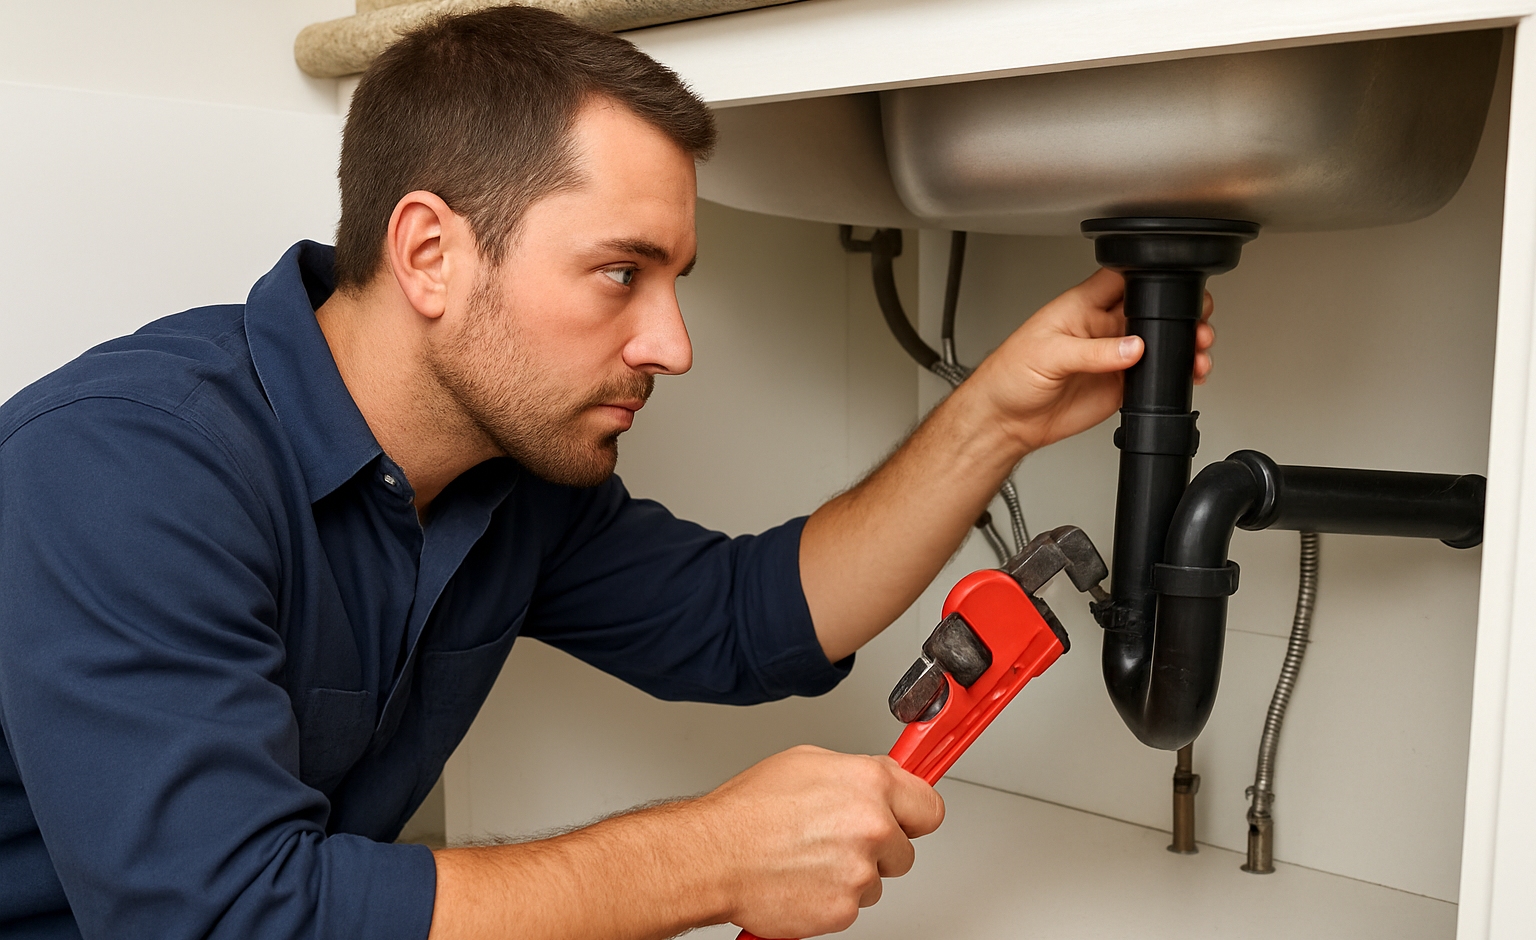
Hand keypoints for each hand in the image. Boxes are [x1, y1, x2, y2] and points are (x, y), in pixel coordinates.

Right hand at [699, 745, 944, 937]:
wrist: (714, 856)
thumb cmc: (749, 809)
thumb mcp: (807, 761)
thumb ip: (857, 771)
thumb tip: (883, 777)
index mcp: (870, 784)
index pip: (929, 806)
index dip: (914, 813)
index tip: (908, 817)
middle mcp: (873, 827)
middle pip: (905, 849)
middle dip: (879, 846)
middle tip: (839, 839)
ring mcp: (861, 871)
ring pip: (878, 879)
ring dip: (853, 873)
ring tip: (810, 856)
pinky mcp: (844, 909)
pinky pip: (852, 905)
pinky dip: (831, 896)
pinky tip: (803, 878)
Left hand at [966, 268, 1214, 452]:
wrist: (1007, 421)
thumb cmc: (1010, 376)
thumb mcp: (1048, 355)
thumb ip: (1093, 351)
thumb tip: (1132, 346)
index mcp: (1082, 306)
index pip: (1122, 278)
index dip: (1151, 274)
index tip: (1176, 282)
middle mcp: (1101, 327)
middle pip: (1151, 308)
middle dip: (1180, 312)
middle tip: (1197, 323)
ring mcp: (1113, 356)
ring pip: (1160, 342)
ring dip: (1183, 344)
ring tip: (1198, 352)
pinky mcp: (1119, 385)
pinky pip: (1154, 375)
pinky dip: (1175, 375)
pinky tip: (1187, 375)